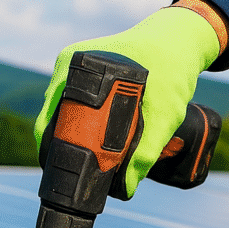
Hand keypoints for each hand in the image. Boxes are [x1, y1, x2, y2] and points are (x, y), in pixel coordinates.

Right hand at [34, 5, 220, 197]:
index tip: (67, 172)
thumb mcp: (164, 112)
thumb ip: (147, 150)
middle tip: (83, 173)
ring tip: (89, 162)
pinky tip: (93, 142)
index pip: (50, 117)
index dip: (54, 148)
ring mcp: (75, 69)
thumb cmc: (172, 67)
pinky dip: (80, 124)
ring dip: (72, 137)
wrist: (178, 39)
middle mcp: (69, 65)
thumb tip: (126, 188)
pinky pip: (73, 105)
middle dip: (64, 148)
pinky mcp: (84, 74)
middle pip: (53, 118)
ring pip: (62, 113)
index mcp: (76, 66)